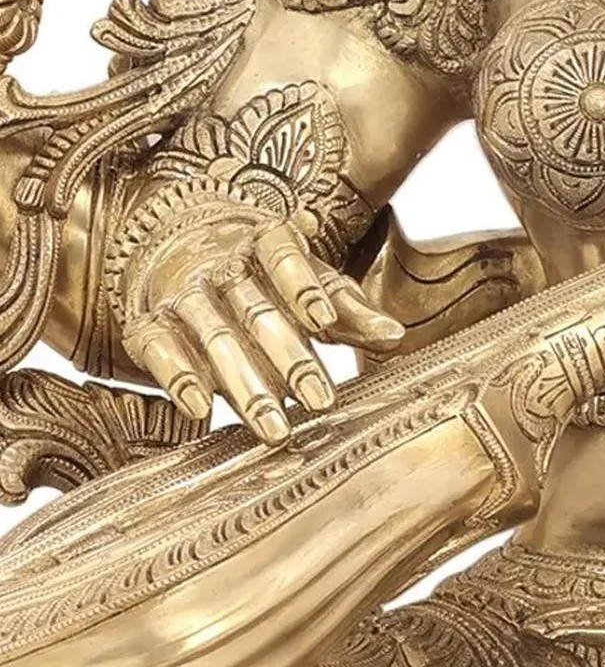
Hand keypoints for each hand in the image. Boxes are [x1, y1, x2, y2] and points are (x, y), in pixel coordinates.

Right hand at [122, 213, 403, 445]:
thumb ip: (348, 309)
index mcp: (265, 240)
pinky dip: (178, 377)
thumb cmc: (261, 272)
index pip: (285, 257)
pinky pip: (159, 349)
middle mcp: (222, 264)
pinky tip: (200, 408)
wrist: (173, 242)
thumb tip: (395, 337)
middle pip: (257, 310)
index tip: (327, 323)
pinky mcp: (148, 324)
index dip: (304, 288)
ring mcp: (183, 293)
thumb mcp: (307, 281)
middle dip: (290, 358)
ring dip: (244, 384)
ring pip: (214, 336)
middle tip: (321, 401)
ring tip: (275, 426)